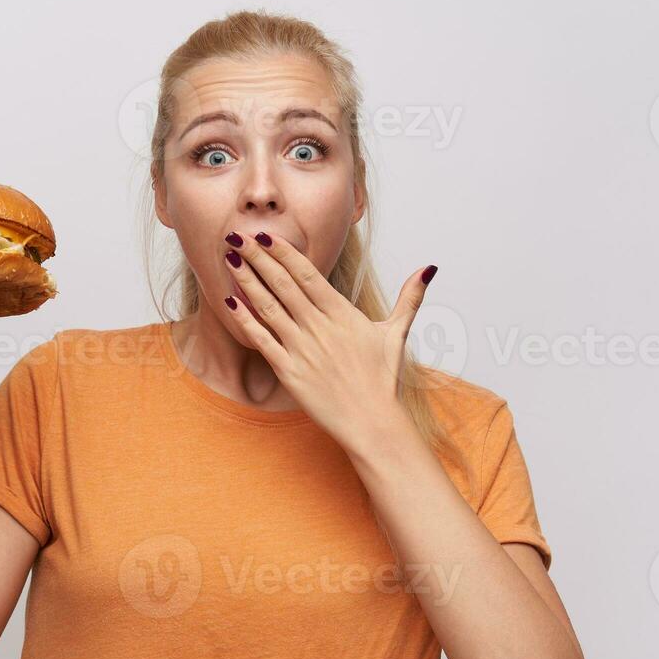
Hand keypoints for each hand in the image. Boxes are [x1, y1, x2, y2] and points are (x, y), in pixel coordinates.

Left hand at [219, 230, 436, 448]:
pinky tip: (231, 302)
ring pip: (269, 307)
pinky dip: (245, 320)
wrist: (372, 422)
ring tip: (230, 260)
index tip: (266, 236)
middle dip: (258, 258)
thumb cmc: (383, 380)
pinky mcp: (289, 372)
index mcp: (343, 314)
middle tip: (237, 237)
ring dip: (247, 282)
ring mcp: (303, 349)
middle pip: (283, 285)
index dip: (284, 253)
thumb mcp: (396, 334)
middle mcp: (320, 328)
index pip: (308, 275)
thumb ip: (410, 298)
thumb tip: (428, 268)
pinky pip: (262, 340)